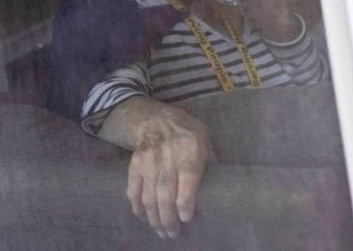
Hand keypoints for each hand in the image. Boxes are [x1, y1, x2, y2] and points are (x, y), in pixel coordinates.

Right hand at [123, 102, 211, 238]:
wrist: (155, 117)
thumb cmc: (187, 133)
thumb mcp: (206, 141)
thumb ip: (211, 165)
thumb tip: (219, 194)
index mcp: (190, 147)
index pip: (187, 176)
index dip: (185, 200)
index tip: (187, 219)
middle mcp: (167, 153)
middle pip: (165, 190)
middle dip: (168, 217)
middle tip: (173, 234)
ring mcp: (148, 158)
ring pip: (149, 193)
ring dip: (154, 217)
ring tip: (161, 232)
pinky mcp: (135, 162)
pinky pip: (133, 188)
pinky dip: (137, 205)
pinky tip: (143, 217)